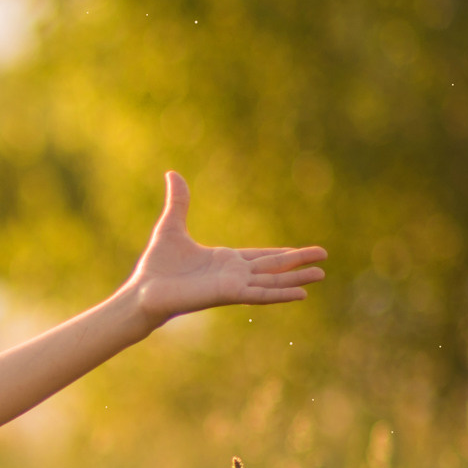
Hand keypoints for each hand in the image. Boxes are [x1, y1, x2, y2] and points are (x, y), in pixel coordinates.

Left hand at [125, 171, 326, 326]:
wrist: (143, 292)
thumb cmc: (156, 266)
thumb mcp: (171, 225)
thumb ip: (179, 201)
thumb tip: (172, 173)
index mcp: (224, 260)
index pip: (260, 257)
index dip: (281, 254)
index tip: (300, 252)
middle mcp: (233, 274)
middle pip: (273, 267)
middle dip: (298, 263)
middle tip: (324, 259)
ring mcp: (233, 285)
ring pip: (273, 281)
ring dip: (297, 278)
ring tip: (322, 275)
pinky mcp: (228, 294)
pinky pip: (261, 294)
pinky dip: (281, 293)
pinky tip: (302, 294)